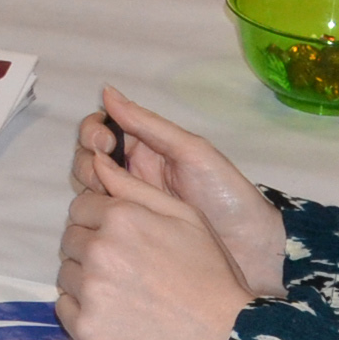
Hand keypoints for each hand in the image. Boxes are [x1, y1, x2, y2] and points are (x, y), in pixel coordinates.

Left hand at [56, 170, 253, 339]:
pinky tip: (115, 312)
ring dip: (85, 278)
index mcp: (120, 218)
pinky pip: (64, 307)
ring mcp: (89, 292)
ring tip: (124, 291)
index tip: (120, 237)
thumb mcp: (185, 217)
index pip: (80, 207)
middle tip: (126, 267)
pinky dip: (82, 309)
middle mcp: (98, 251)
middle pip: (70, 239)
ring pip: (66, 273)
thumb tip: (97, 160)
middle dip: (91, 247)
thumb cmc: (209, 273)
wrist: (223, 337)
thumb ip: (135, 188)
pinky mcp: (85, 328)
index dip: (99, 220)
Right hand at [69, 87, 284, 295]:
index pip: (102, 131)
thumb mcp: (191, 151)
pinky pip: (99, 220)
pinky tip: (105, 219)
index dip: (94, 133)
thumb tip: (107, 91)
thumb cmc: (226, 195)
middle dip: (88, 160)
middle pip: (88, 159)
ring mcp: (129, 205)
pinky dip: (93, 216)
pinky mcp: (128, 233)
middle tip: (104, 173)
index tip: (104, 142)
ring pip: (88, 189)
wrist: (250, 248)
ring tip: (110, 198)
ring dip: (88, 188)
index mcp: (147, 148)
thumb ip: (147, 124)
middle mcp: (132, 173)